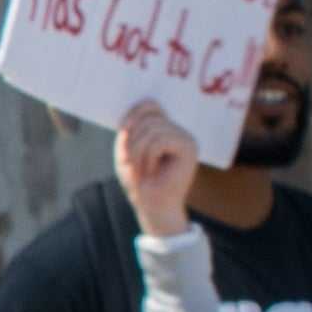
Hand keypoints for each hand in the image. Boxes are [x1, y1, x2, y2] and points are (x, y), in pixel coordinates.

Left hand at [115, 97, 199, 241]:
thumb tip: (134, 111)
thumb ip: (130, 131)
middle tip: (131, 163)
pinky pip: (159, 141)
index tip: (122, 132)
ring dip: (137, 152)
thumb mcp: (126, 152)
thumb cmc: (139, 181)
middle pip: (148, 116)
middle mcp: (178, 130)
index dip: (132, 113)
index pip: (150, 105)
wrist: (153, 207)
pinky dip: (147, 157)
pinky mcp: (189, 148)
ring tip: (140, 170)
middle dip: (132, 140)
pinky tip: (151, 172)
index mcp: (164, 129)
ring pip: (152, 129)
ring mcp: (186, 138)